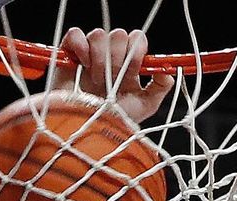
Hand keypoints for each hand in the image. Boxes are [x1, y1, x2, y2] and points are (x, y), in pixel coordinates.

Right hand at [53, 27, 173, 123]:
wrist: (86, 131)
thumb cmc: (113, 120)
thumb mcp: (144, 106)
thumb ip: (160, 87)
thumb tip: (167, 69)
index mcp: (128, 64)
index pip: (137, 39)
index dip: (137, 50)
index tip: (134, 70)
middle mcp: (110, 56)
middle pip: (119, 34)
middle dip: (117, 58)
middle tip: (112, 80)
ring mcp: (89, 54)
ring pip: (99, 35)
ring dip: (100, 59)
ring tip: (96, 81)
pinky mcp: (70, 54)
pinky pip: (76, 34)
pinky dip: (80, 46)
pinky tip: (83, 65)